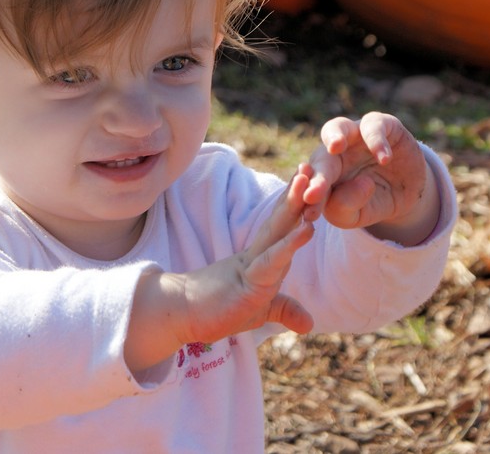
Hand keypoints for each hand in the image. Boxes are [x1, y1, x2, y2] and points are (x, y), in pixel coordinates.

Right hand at [172, 167, 316, 344]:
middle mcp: (257, 255)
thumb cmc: (217, 310)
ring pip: (277, 232)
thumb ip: (283, 310)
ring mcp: (252, 266)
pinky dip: (289, 245)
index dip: (295, 204)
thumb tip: (308, 324)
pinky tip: (306, 230)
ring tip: (309, 183)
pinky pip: (272, 260)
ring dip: (294, 207)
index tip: (309, 179)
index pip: (281, 227)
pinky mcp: (247, 281)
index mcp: (261, 258)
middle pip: (280, 219)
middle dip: (296, 194)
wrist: (179, 314)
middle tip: (309, 164)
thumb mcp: (259, 312)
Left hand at [300, 112, 436, 243]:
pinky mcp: (384, 125)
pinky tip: (384, 159)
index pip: (312, 183)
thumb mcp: (360, 213)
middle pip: (321, 157)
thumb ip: (346, 208)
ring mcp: (357, 134)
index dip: (310, 196)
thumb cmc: (375, 201)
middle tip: (313, 193)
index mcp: (324, 174)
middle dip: (318, 174)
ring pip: (339, 126)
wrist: (410, 191)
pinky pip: (374, 126)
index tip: (310, 213)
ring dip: (334, 135)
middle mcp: (336, 151)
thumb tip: (358, 186)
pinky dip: (377, 141)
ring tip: (335, 147)